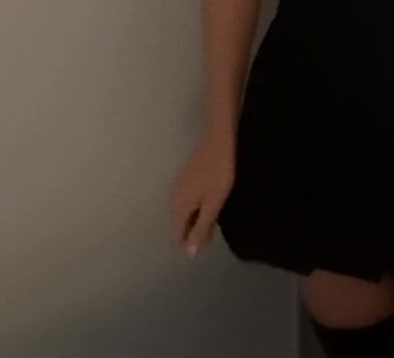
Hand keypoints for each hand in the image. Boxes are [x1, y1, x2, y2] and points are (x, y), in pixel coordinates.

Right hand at [169, 128, 234, 257]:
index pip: (178, 234)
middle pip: (179, 223)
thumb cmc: (219, 174)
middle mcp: (173, 197)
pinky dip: (196, 208)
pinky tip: (209, 206)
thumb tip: (189, 253)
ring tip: (213, 223)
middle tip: (213, 236)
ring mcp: (178, 186)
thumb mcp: (213, 203)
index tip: (207, 245)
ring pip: (183, 211)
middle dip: (193, 232)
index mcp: (179, 206)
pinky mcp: (185, 178)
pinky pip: (187, 200)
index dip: (191, 244)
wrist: (220, 141)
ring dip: (195, 220)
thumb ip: (201, 227)